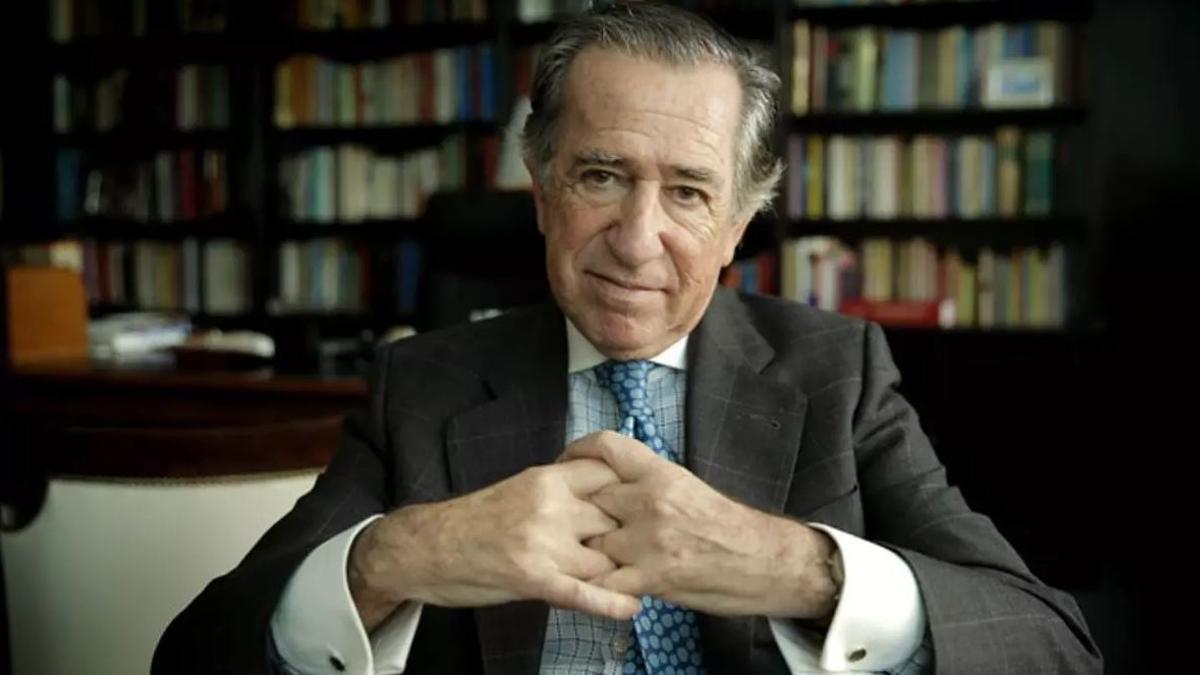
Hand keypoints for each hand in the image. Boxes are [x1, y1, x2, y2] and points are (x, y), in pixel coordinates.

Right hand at [348, 458, 641, 630]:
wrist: (427, 548)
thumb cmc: (476, 521)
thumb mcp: (521, 489)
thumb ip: (562, 491)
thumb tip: (605, 490)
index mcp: (547, 479)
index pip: (607, 474)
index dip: (631, 491)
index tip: (649, 504)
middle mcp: (549, 507)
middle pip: (613, 517)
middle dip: (633, 534)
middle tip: (657, 545)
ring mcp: (542, 544)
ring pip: (603, 556)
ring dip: (622, 570)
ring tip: (646, 578)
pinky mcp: (534, 579)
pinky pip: (584, 592)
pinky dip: (611, 602)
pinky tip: (631, 608)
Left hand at [563, 431, 839, 619]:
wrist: (763, 560)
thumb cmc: (727, 525)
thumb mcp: (686, 487)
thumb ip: (646, 482)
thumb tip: (611, 480)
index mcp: (661, 473)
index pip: (606, 447)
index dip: (577, 451)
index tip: (564, 462)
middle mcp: (651, 501)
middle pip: (588, 497)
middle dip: (577, 510)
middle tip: (567, 519)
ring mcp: (648, 541)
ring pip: (590, 541)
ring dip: (586, 552)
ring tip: (583, 558)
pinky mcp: (651, 577)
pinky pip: (604, 582)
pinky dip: (596, 586)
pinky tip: (598, 585)